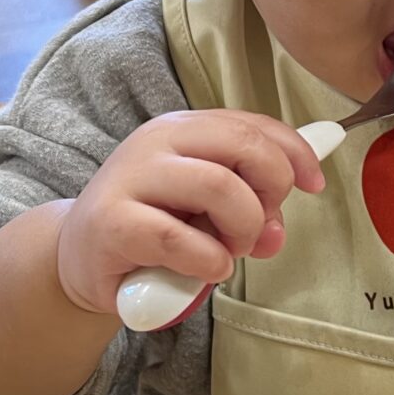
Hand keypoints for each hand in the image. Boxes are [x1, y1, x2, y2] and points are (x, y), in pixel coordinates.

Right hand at [55, 110, 324, 315]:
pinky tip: (206, 269)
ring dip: (242, 227)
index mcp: (184, 130)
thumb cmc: (151, 228)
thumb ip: (248, 207)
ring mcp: (131, 178)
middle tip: (259, 229)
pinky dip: (208, 260)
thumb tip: (277, 231)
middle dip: (270, 190)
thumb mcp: (206, 210)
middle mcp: (156, 142)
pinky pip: (180, 239)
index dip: (295, 153)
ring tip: (230, 252)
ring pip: (218, 186)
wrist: (79, 257)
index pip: (253, 125)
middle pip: (244, 145)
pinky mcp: (113, 223)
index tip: (314, 184)